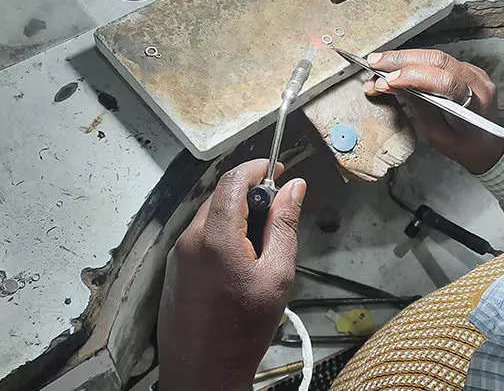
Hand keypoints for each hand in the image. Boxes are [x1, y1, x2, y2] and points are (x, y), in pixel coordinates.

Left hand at [158, 160, 306, 390]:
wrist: (203, 373)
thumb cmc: (246, 327)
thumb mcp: (278, 274)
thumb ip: (285, 225)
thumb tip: (295, 187)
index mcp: (216, 236)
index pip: (233, 180)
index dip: (258, 168)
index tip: (279, 170)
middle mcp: (190, 238)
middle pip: (221, 196)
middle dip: (250, 194)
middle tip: (277, 212)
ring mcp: (178, 254)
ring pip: (210, 216)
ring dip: (237, 216)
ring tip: (262, 246)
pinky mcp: (174, 269)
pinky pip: (200, 237)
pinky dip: (222, 235)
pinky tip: (240, 264)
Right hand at [365, 49, 503, 173]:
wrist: (489, 143)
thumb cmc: (465, 145)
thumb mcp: (437, 136)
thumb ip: (417, 109)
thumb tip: (392, 86)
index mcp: (475, 103)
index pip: (445, 81)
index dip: (413, 77)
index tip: (387, 81)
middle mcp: (477, 81)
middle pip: (437, 60)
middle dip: (402, 60)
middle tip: (374, 63)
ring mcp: (473, 71)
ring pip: (435, 56)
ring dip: (404, 59)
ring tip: (378, 64)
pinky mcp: (465, 68)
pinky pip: (437, 60)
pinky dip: (413, 61)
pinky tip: (395, 66)